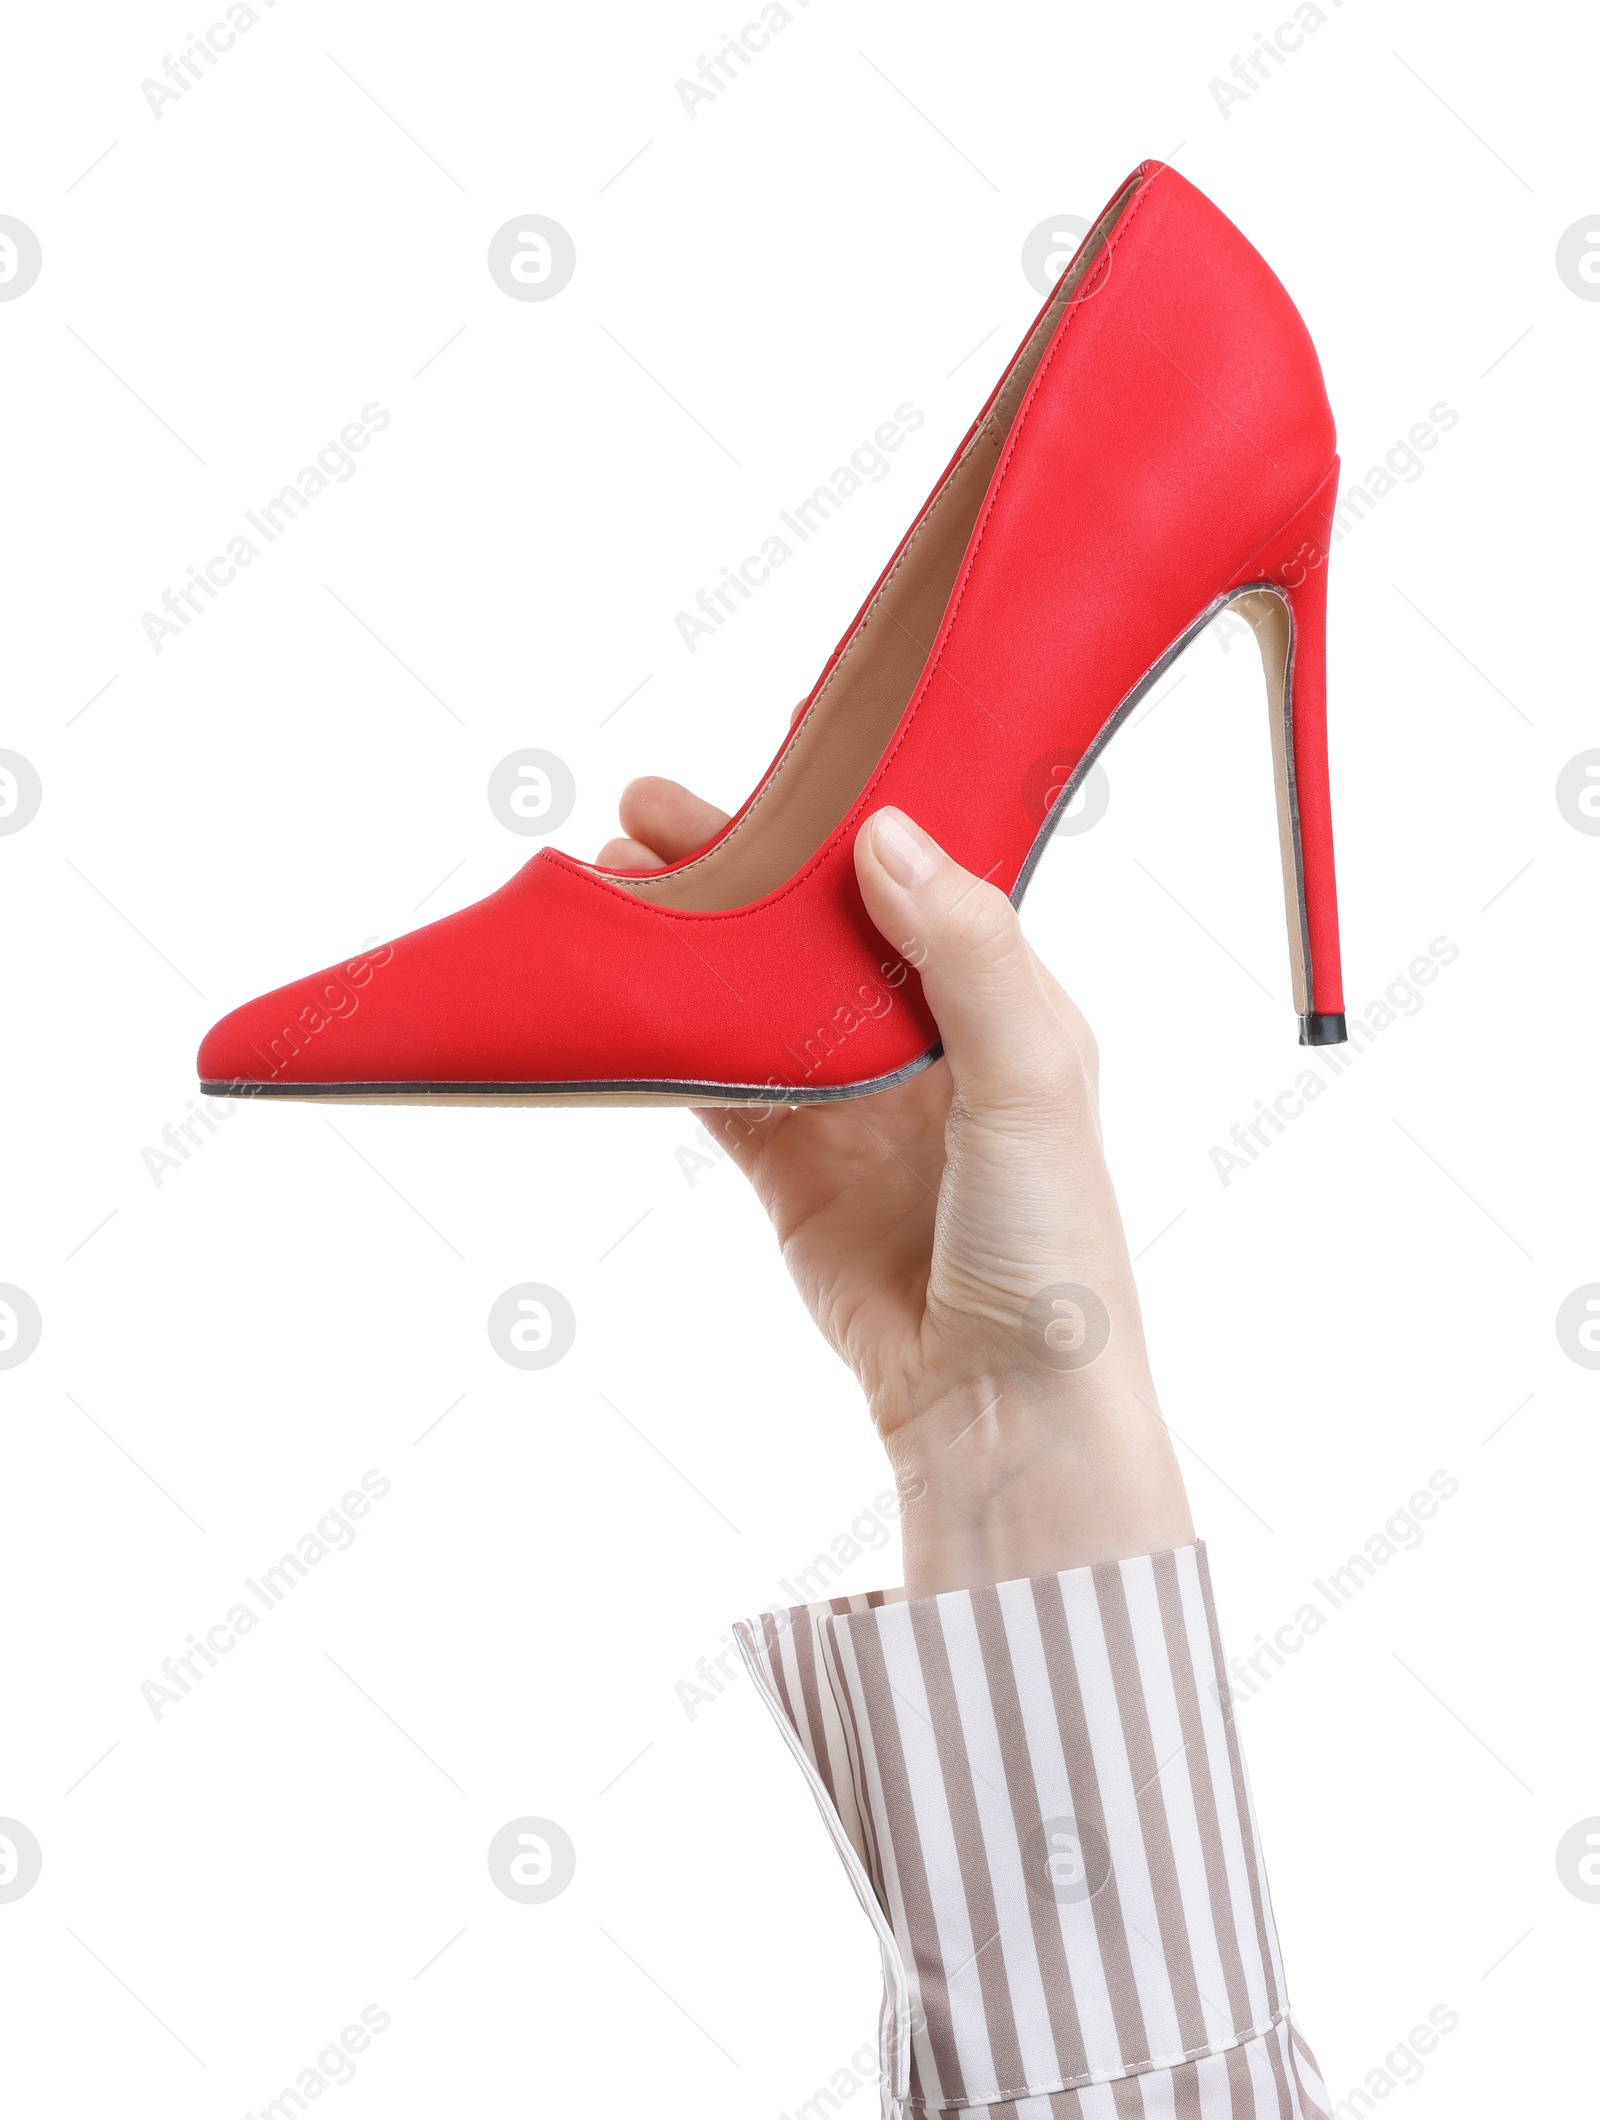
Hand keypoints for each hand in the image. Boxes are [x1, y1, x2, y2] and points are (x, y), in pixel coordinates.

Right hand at [599, 780, 1193, 1594]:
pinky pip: (716, 1083)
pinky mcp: (790, 1166)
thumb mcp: (1035, 1080)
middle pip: (811, 925)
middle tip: (642, 815)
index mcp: (999, 997)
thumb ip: (968, 954)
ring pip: (752, 994)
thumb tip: (884, 835)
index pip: (909, 876)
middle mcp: (921, 1038)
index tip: (765, 768)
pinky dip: (665, 1040)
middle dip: (735, 865)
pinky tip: (617, 994)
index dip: (838, 816)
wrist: (1002, 1405)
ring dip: (688, 943)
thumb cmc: (1052, 1247)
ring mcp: (848, 1102)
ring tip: (609, 885)